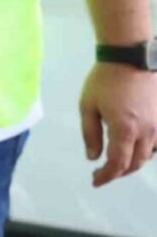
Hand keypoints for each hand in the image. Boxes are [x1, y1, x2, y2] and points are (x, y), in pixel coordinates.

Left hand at [80, 62, 156, 186]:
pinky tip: (134, 147)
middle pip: (135, 163)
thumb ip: (90, 134)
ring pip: (149, 155)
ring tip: (116, 161)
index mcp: (125, 129)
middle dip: (118, 172)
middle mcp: (147, 131)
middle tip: (103, 172)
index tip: (95, 181)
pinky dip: (146, 150)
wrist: (132, 56)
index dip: (106, 176)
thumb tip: (93, 157)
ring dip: (133, 162)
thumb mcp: (88, 106)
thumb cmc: (105, 79)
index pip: (118, 164)